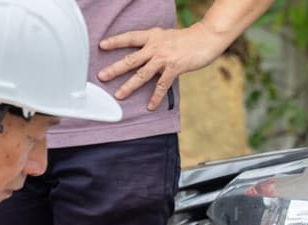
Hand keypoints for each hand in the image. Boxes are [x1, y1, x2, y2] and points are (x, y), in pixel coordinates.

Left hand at [97, 22, 226, 109]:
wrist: (205, 38)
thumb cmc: (186, 39)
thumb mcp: (166, 36)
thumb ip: (154, 45)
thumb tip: (144, 56)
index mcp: (152, 36)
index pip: (130, 38)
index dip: (115, 41)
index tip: (101, 46)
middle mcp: (155, 46)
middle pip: (131, 59)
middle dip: (115, 68)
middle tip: (102, 76)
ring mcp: (164, 58)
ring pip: (142, 74)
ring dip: (129, 86)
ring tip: (119, 95)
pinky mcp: (174, 68)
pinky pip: (161, 85)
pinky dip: (155, 97)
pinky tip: (149, 106)